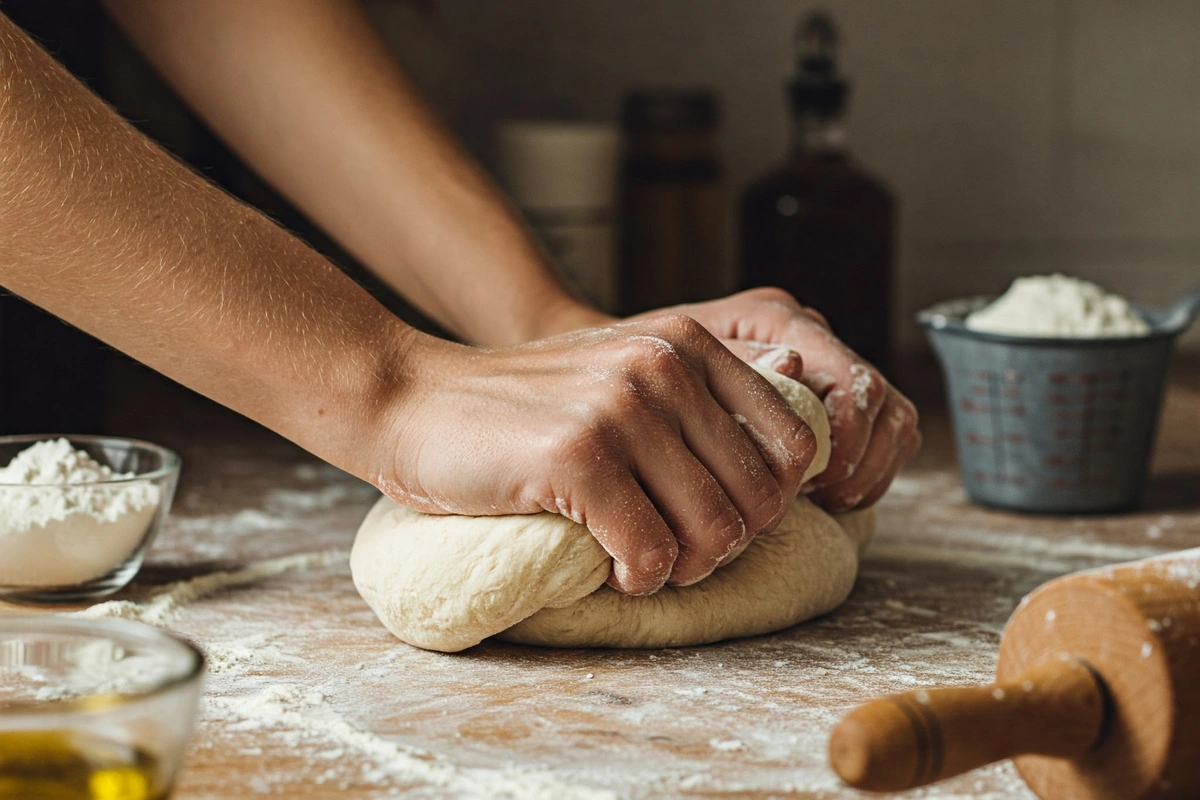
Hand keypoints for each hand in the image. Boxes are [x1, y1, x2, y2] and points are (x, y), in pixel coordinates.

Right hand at [374, 315, 816, 594]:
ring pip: (716, 533)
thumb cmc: (522, 408)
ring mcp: (621, 408)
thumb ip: (699, 401)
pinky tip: (610, 567)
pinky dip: (638, 579)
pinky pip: (653, 554)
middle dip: (724, 545)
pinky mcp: (577, 457)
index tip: (716, 517)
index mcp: (688, 343)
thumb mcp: (622, 374)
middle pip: (760, 499)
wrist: (413, 400)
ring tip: (642, 560)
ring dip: (683, 568)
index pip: (793, 444)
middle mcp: (665, 366)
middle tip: (674, 551)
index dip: (768, 501)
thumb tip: (795, 455)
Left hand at [638, 288, 920, 511]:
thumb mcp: (670, 366)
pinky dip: (864, 473)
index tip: (817, 481)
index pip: (850, 378)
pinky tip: (826, 495)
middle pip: (884, 403)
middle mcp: (809, 335)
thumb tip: (794, 365)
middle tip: (825, 496)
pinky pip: (881, 440)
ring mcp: (824, 366)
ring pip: (894, 424)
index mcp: (775, 319)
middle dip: (862, 460)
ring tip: (826, 498)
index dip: (847, 438)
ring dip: (868, 470)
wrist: (619, 372)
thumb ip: (732, 364)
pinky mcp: (828, 401)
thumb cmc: (640, 371)